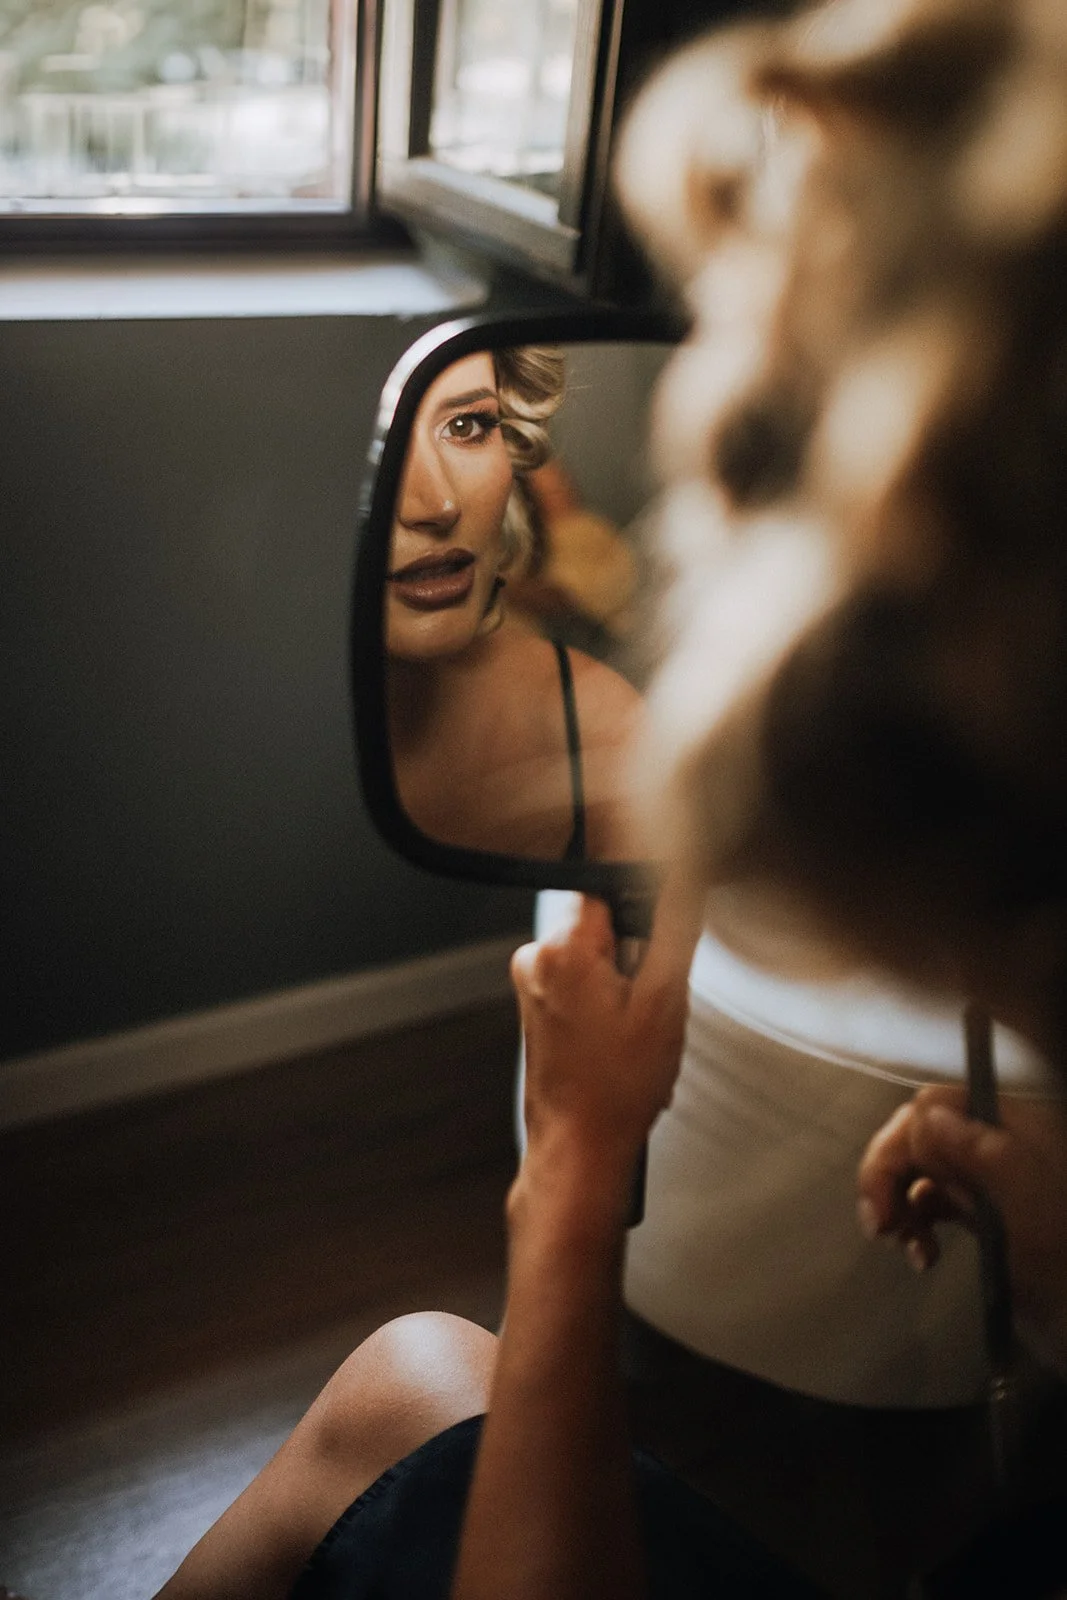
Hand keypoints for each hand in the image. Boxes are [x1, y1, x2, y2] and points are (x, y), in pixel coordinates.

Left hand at [510, 884, 698, 1185]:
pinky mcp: (537, 1005)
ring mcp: (532, 983)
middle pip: (605, 923)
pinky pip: (583, 980)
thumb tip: (683, 876)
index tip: (657, 943)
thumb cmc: (615, 1088)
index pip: (611, 886)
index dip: (645, 909)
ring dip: (624, 983)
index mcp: (563, 948)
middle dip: (637, 955)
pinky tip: (617, 1040)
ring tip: (633, 1029)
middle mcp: (536, 958)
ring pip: (598, 954)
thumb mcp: (664, 1001)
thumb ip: (674, 928)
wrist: (580, 1147)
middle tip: (648, 1002)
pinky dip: (608, 1002)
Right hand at [857, 1084, 1066, 1372]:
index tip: (891, 1193)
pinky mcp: (983, 1212)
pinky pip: (931, 1200)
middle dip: (889, 1172)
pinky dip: (914, 1224)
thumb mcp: (1036, 1213)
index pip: (938, 1104)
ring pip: (920, 1167)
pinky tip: (922, 1257)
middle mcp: (998, 1145)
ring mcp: (990, 1180)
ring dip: (896, 1200)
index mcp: (1016, 1129)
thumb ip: (989, 1156)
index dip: (904, 1141)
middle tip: (877, 1223)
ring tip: (895, 1241)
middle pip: (922, 1133)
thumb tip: (925, 1116)